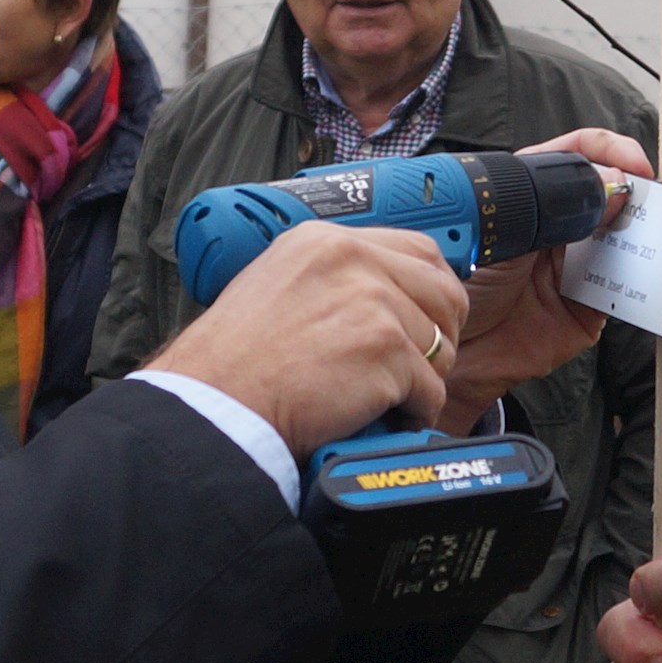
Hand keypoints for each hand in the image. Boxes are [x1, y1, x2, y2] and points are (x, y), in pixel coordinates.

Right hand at [148, 222, 464, 447]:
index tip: (430, 318)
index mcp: (325, 242)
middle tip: (419, 368)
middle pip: (444, 294)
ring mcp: (373, 303)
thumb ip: (331, 281)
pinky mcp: (386, 350)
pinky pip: (430, 390)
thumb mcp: (275, 286)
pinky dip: (413, 414)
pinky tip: (384, 420)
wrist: (217, 405)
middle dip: (441, 337)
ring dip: (421, 381)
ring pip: (440, 347)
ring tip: (388, 400)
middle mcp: (353, 261)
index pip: (418, 251)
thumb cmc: (233, 365)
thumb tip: (383, 300)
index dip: (433, 292)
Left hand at [446, 127, 655, 407]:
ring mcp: (579, 266)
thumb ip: (557, 210)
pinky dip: (637, 279)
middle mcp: (561, 226)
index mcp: (535, 196)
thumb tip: (613, 185)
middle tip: (651, 200)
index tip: (634, 164)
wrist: (454, 349)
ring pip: (624, 240)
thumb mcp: (504, 236)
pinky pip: (623, 288)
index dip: (610, 152)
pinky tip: (638, 271)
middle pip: (611, 196)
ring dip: (641, 235)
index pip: (579, 156)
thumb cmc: (464, 284)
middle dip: (635, 193)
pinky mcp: (592, 309)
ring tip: (649, 233)